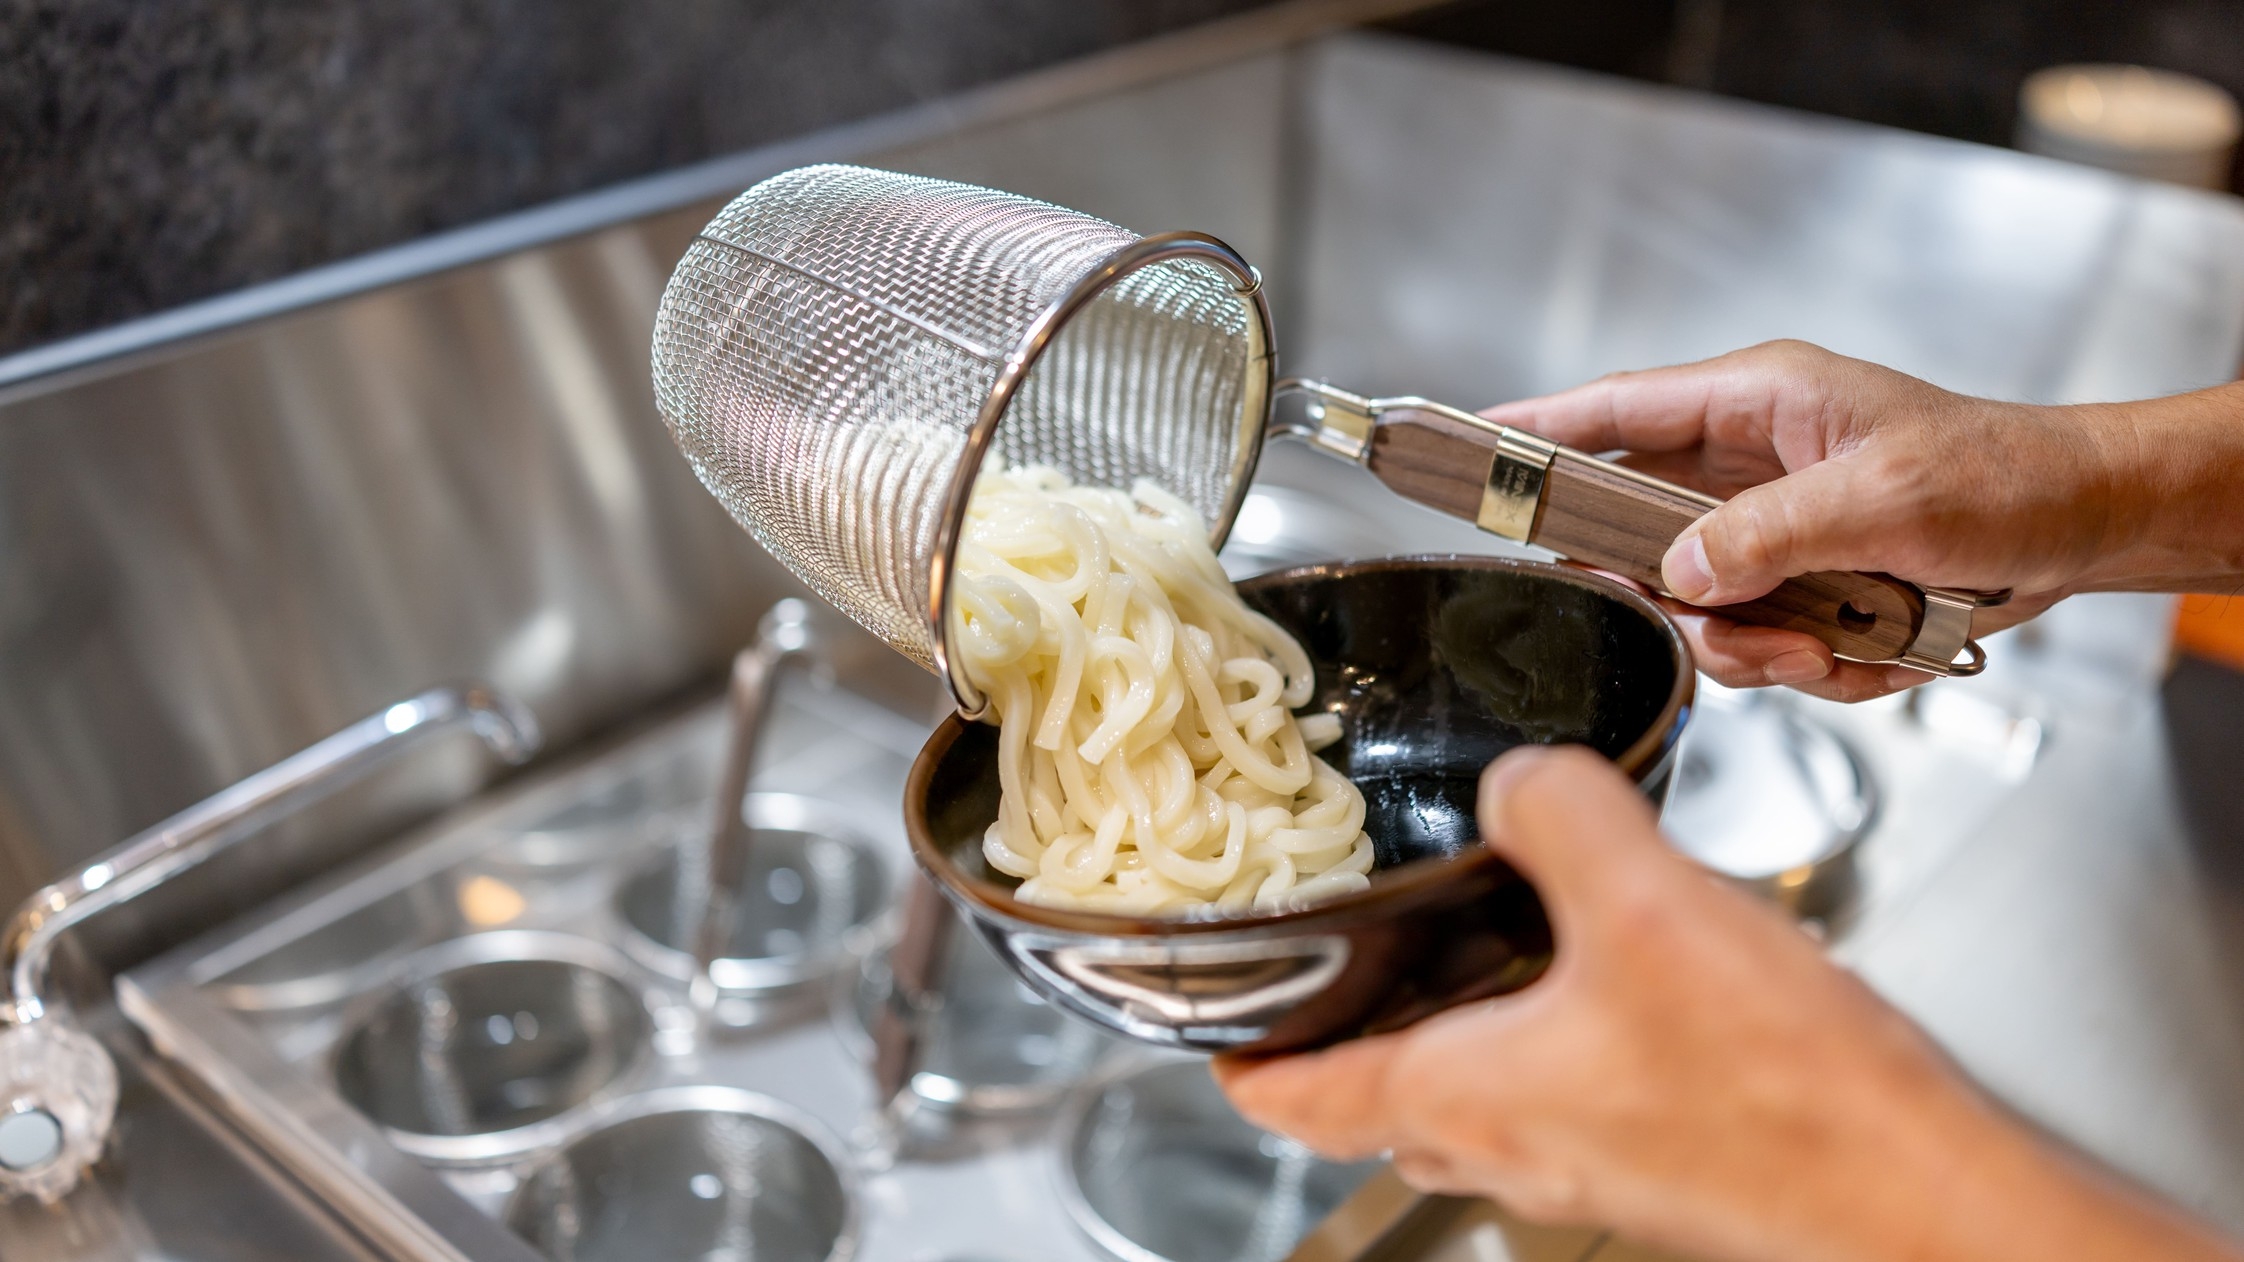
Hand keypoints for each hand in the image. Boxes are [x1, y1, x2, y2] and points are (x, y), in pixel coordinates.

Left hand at [1213, 746, 2243, 1261]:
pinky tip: (1606, 953)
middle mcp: (1509, 1144)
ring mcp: (1583, 1158)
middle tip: (1339, 947)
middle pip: (1379, 1091)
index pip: (1292, 1095)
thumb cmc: (1779, 1093)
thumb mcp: (1644, 903)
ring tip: (1466, 925)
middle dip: (1349, 1023)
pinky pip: (1564, 1083)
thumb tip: (1522, 783)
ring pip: (1473, 1088)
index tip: (1208, 1017)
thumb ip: (1561, 815)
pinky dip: (1548, 1023)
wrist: (1916, 1191)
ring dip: (1453, 1017)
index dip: (1235, 1052)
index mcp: (1461, 1096)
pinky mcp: (1657, 1150)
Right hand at [1479, 340, 2243, 700]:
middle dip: (1674, 596)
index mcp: (1759, 403)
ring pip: (1694, 607)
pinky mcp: (1798, 585)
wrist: (2083, 527)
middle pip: (1639, 533)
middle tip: (1711, 620)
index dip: (1536, 430)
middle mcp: (1749, 464)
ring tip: (1825, 646)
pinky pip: (1756, 643)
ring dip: (1755, 647)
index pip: (1616, 410)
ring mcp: (1770, 529)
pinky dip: (1808, 666)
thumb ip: (1770, 532)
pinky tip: (1866, 651)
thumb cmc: (2006, 474)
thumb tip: (1682, 573)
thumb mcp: (1888, 498)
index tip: (1471, 450)